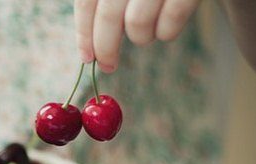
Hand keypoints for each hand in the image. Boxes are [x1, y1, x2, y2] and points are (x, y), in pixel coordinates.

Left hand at [74, 0, 200, 72]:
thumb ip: (106, 3)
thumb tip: (90, 43)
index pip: (86, 3)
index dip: (84, 34)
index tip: (87, 58)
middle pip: (108, 16)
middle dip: (106, 48)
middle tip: (108, 65)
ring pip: (137, 22)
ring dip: (140, 37)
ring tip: (145, 34)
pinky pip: (171, 20)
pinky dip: (166, 32)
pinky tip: (165, 30)